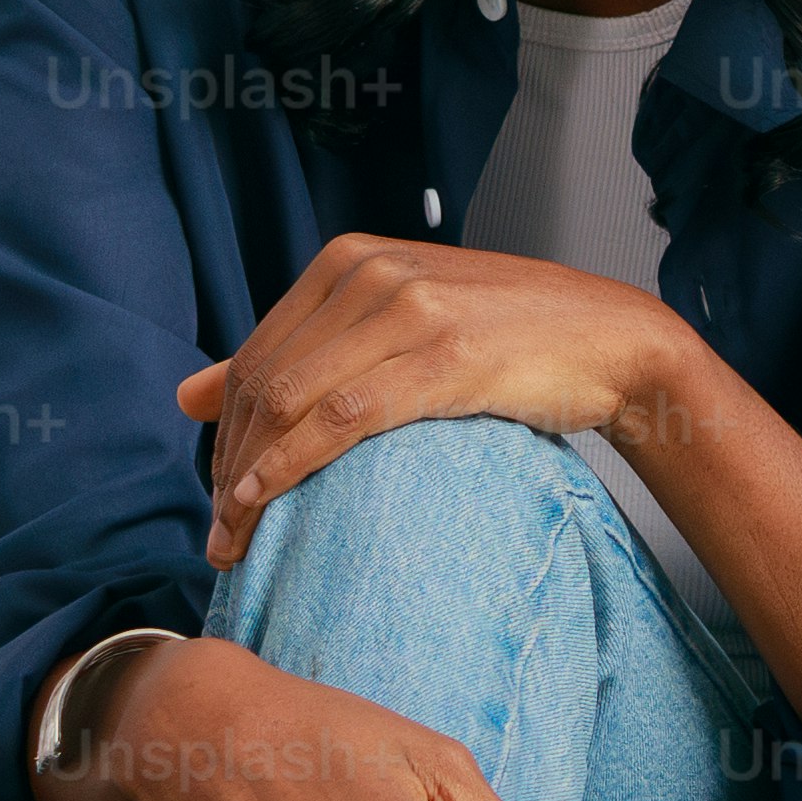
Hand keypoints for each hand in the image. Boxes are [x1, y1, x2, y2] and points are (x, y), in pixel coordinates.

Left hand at [177, 236, 681, 570]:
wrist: (612, 338)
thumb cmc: (509, 340)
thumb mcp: (397, 327)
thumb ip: (300, 352)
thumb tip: (188, 397)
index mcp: (349, 259)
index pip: (257, 354)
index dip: (226, 434)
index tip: (220, 498)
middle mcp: (370, 273)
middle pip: (265, 381)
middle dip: (229, 466)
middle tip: (222, 537)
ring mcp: (407, 310)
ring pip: (291, 400)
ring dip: (249, 480)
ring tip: (238, 541)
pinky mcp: (443, 355)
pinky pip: (341, 417)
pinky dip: (290, 464)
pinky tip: (264, 501)